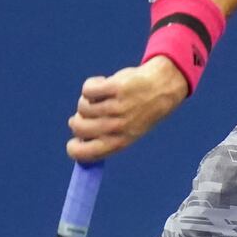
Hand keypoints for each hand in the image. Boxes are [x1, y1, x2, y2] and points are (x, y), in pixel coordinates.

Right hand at [66, 55, 188, 162]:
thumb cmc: (140, 111)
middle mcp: (117, 127)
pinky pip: (88, 89)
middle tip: (86, 113)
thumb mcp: (128, 132)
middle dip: (77, 119)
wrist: (162, 87)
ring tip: (100, 97)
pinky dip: (91, 85)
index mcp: (119, 142)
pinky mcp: (115, 87)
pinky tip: (102, 83)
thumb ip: (106, 138)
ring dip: (87, 100)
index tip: (76, 139)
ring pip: (83, 107)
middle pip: (78, 127)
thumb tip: (79, 140)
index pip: (84, 153)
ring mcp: (117, 107)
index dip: (74, 147)